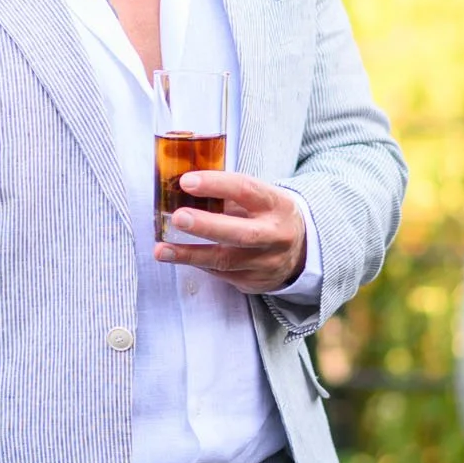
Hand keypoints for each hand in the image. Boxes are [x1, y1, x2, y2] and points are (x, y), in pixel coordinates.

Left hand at [154, 170, 306, 294]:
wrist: (301, 250)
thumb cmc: (268, 215)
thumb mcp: (260, 198)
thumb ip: (229, 193)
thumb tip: (182, 185)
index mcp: (276, 204)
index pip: (246, 190)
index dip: (216, 184)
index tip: (187, 181)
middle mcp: (275, 235)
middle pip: (241, 233)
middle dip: (207, 226)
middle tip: (178, 217)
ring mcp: (266, 262)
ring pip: (226, 261)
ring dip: (190, 255)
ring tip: (162, 250)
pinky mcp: (254, 281)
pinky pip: (221, 274)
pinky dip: (198, 263)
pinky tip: (178, 256)